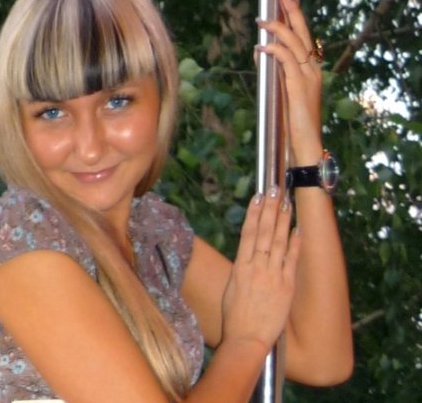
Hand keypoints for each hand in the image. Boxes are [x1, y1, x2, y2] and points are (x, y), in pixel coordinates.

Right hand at [221, 188, 300, 350]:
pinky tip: (297, 230)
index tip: (258, 197)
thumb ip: (241, 270)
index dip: (253, 213)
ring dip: (282, 220)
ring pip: (278, 241)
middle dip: (269, 208)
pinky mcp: (286, 286)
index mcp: (240, 266)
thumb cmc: (235, 317)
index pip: (248, 233)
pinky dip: (295, 244)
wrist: (247, 339)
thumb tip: (247, 256)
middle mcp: (256, 266)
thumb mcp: (232, 289)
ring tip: (286, 202)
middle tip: (274, 189)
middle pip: (263, 231)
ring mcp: (272, 275)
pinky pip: (291, 261)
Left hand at [255, 0, 322, 165]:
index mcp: (311, 72)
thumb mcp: (282, 94)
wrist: (304, 145)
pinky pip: (287, 60)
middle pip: (304, 34)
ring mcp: (308, 77)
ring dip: (277, 29)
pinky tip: (262, 47)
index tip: (286, 5)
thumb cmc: (292, 124)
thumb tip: (261, 54)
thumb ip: (275, 74)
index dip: (297, 20)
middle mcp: (313, 71)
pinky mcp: (299, 86)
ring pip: (295, 43)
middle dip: (293, 12)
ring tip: (262, 21)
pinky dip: (274, 50)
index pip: (305, 40)